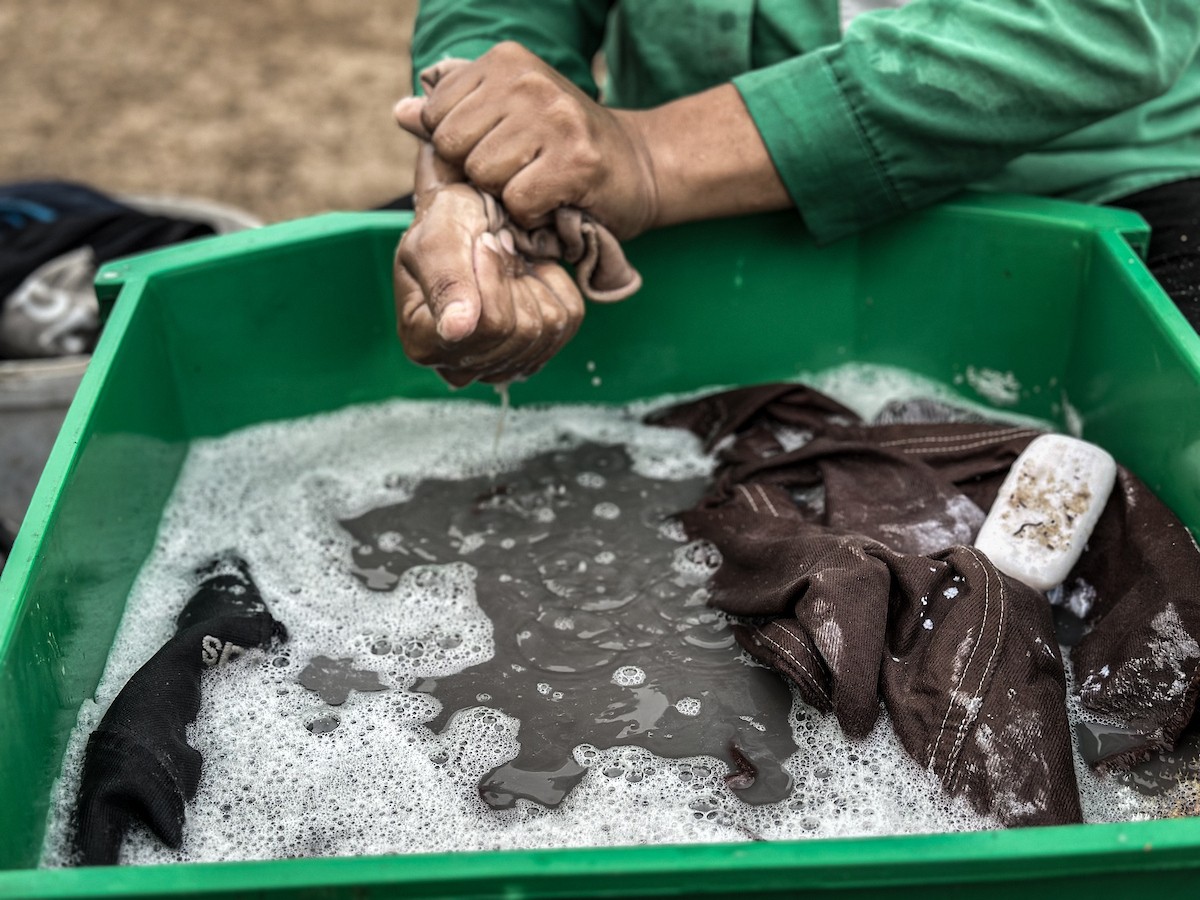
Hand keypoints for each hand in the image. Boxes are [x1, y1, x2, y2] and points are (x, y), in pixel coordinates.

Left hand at [393, 43, 659, 239]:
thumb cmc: (565, 148)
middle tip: (520, 172)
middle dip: (480, 173)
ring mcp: (555, 117)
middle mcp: (530, 81)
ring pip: (484, 175)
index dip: (460, 149)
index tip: (500, 150)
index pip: (435, 117)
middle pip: (454, 147)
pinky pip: (518, 201)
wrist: (641, 167)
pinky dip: (533, 216)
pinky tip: (555, 202)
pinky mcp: (576, 160)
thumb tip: (401, 112)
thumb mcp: (506, 118)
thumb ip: (453, 114)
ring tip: (538, 185)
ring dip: (508, 196)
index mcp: (506, 62)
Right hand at [394, 171, 584, 386]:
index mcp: (423, 342)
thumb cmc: (447, 221)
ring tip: (507, 264)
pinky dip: (554, 286)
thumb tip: (456, 329)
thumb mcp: (438, 236)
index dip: (493, 279)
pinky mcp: (534, 353)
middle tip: (495, 250)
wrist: (473, 213)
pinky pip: (569, 320)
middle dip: (514, 279)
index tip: (483, 242)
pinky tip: (525, 276)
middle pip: (522, 333)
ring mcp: (499, 365)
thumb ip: (446, 281)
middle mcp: (459, 367)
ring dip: (533, 282)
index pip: (488, 327)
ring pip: (549, 329)